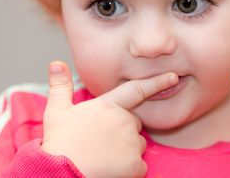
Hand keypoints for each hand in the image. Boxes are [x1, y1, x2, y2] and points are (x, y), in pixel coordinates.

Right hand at [41, 61, 177, 177]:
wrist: (61, 173)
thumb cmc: (58, 144)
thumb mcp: (56, 112)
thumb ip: (60, 86)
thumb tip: (55, 62)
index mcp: (108, 106)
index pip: (136, 90)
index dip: (156, 82)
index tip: (173, 77)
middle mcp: (124, 121)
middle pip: (134, 123)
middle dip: (124, 130)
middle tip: (101, 141)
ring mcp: (131, 142)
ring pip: (137, 144)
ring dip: (126, 150)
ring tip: (102, 156)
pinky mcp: (136, 164)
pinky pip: (139, 166)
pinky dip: (128, 169)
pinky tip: (110, 170)